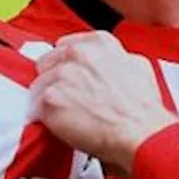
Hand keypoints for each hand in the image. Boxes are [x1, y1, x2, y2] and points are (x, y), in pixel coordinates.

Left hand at [30, 32, 178, 171]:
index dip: (68, 64)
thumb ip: (117, 61)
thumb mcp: (138, 69)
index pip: (68, 45)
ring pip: (39, 86)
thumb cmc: (143, 111)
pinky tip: (60, 125)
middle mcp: (77, 54)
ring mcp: (61, 76)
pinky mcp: (49, 100)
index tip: (70, 74)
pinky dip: (45, 119)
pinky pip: (35, 108)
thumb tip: (110, 66)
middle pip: (48, 62)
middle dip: (55, 80)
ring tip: (68, 115)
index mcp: (100, 43)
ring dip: (50, 100)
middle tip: (69, 98)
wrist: (140, 134)